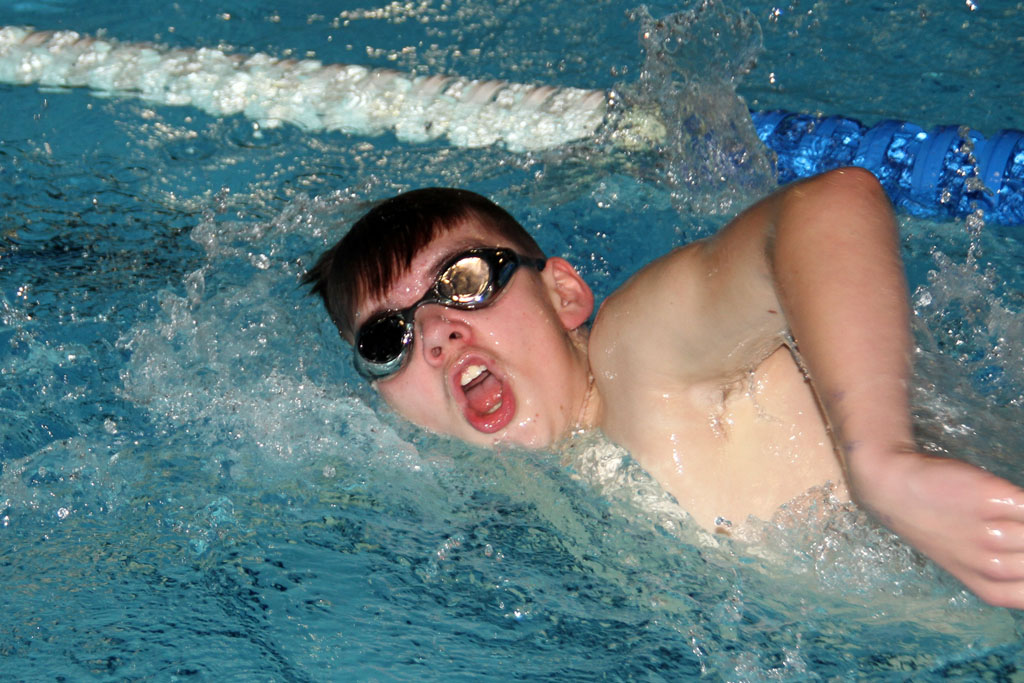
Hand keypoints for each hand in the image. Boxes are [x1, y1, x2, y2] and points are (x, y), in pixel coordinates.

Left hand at [849, 449, 1023, 608]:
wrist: (892, 487)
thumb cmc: (936, 525)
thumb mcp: (967, 562)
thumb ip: (1004, 570)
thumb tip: (1018, 560)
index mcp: (990, 589)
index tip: (1016, 556)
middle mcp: (992, 567)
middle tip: (1007, 531)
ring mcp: (991, 533)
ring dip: (1022, 520)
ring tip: (1001, 515)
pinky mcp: (992, 497)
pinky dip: (1020, 501)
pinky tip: (1005, 500)